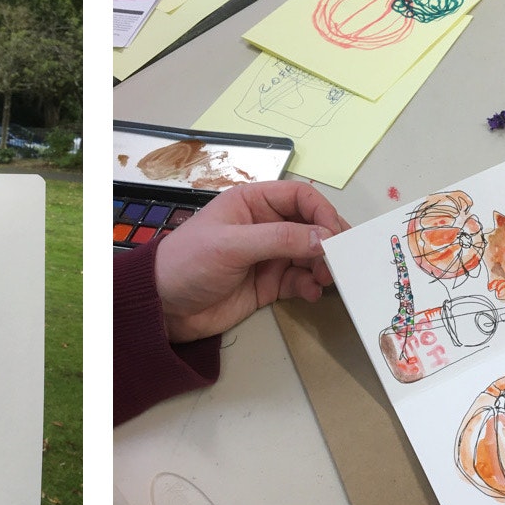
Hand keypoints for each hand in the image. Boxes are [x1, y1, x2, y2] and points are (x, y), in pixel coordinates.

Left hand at [154, 180, 348, 343]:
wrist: (163, 307)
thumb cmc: (188, 263)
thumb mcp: (232, 245)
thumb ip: (279, 239)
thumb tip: (324, 238)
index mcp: (252, 202)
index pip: (299, 196)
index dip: (321, 211)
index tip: (336, 235)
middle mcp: (264, 225)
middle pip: (310, 226)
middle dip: (328, 242)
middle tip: (341, 261)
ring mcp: (268, 256)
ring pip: (309, 255)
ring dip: (323, 266)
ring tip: (326, 280)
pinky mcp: (268, 284)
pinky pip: (300, 280)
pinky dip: (311, 286)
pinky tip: (312, 293)